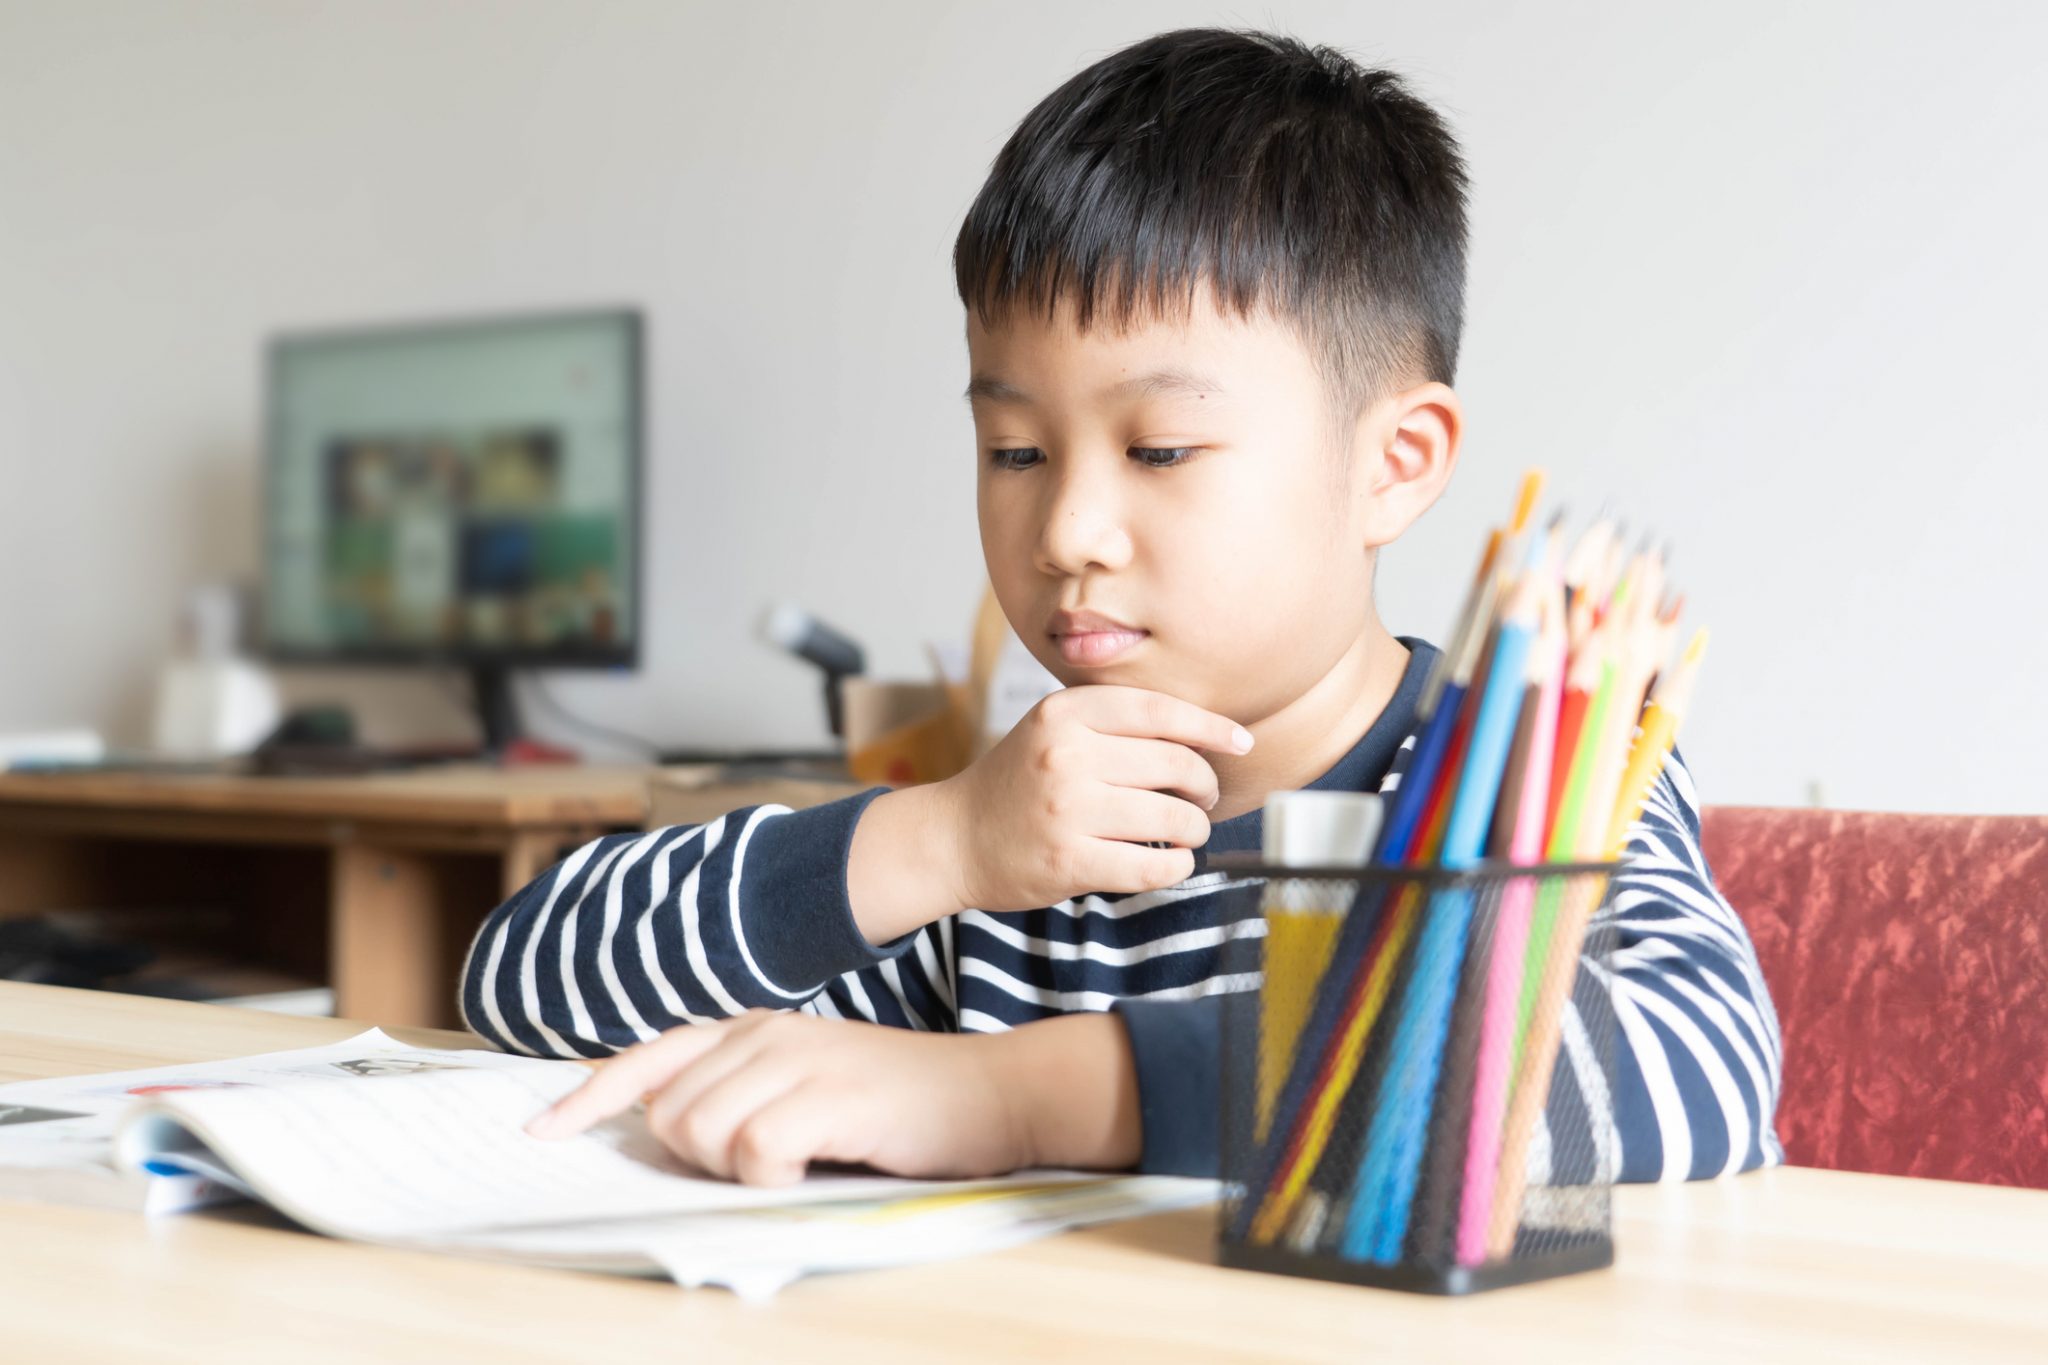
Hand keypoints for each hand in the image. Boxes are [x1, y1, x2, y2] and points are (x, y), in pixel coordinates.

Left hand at [524, 1011, 1026, 1184]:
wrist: (990, 1094)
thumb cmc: (897, 1104)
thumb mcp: (808, 1083)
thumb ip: (741, 1091)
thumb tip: (665, 1126)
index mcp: (753, 1027)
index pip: (648, 1056)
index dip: (589, 1097)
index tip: (542, 1132)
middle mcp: (765, 1032)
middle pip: (667, 1115)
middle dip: (697, 1157)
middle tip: (767, 1160)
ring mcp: (797, 1059)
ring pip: (701, 1134)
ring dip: (737, 1168)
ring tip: (797, 1158)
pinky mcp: (829, 1096)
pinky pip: (754, 1152)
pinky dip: (773, 1175)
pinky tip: (816, 1165)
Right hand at [940, 685, 1252, 910]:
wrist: (954, 838)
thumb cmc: (1017, 782)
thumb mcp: (1052, 729)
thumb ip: (1112, 723)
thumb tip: (1202, 737)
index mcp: (1065, 713)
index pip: (1159, 712)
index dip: (1211, 727)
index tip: (1240, 742)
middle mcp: (1066, 754)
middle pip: (1176, 764)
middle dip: (1204, 785)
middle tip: (1203, 797)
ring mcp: (1067, 808)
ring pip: (1172, 816)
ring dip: (1194, 828)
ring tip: (1186, 831)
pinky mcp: (1069, 859)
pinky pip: (1153, 865)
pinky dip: (1177, 867)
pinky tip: (1172, 862)